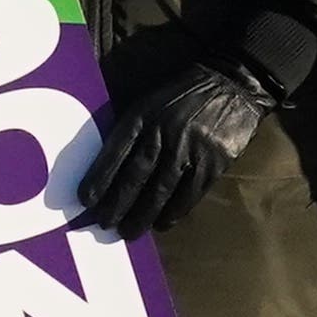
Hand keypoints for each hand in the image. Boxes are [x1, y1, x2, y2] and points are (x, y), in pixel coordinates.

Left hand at [74, 52, 275, 241]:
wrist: (231, 84)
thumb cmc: (181, 97)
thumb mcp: (149, 102)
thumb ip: (131, 131)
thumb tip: (105, 169)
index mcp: (143, 115)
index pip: (115, 151)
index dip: (99, 178)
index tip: (85, 200)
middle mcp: (164, 132)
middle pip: (135, 176)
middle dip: (117, 204)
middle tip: (104, 224)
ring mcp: (190, 149)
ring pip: (160, 191)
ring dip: (141, 216)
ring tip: (128, 232)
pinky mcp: (213, 163)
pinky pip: (189, 196)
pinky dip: (173, 213)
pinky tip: (161, 224)